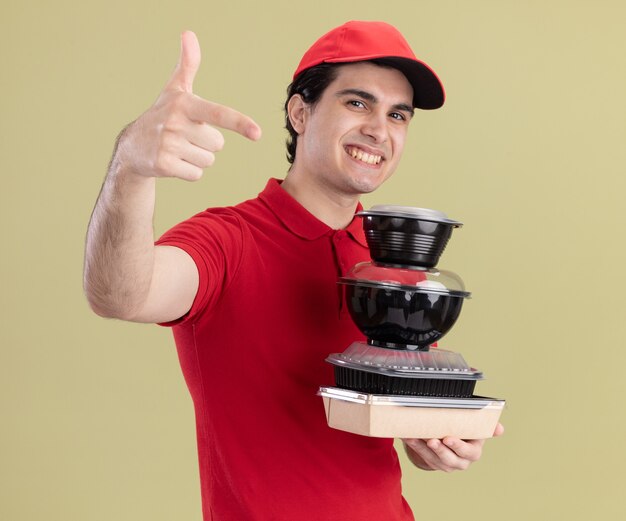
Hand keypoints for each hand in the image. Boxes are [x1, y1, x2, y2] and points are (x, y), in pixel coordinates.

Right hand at [116, 31, 261, 180]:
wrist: (132, 146)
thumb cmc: (161, 115)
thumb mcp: (174, 90)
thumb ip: (187, 65)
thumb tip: (189, 33)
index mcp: (184, 104)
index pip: (218, 114)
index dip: (239, 123)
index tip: (258, 134)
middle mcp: (176, 123)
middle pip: (218, 144)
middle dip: (207, 144)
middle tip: (186, 137)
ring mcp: (168, 144)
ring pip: (208, 161)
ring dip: (197, 158)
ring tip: (179, 149)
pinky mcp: (164, 165)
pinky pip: (197, 175)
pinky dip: (188, 172)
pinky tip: (174, 162)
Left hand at [402, 423, 503, 471]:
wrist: (451, 438)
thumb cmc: (465, 429)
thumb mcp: (475, 425)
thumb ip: (485, 425)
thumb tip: (500, 429)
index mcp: (474, 451)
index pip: (469, 452)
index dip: (458, 447)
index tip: (448, 438)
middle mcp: (462, 461)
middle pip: (451, 459)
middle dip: (440, 450)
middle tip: (431, 440)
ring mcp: (447, 464)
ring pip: (435, 460)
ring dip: (423, 448)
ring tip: (414, 437)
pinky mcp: (434, 463)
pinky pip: (423, 457)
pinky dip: (415, 447)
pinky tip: (408, 437)